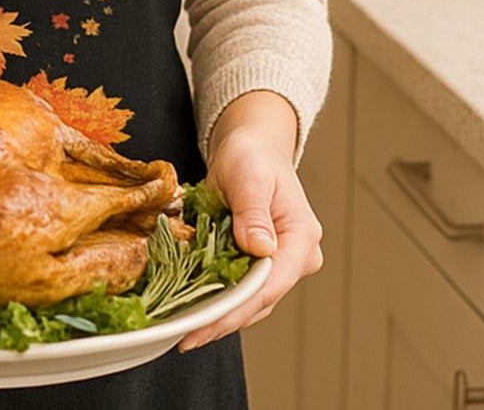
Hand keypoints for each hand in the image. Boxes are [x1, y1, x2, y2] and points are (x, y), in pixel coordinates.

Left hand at [176, 91, 322, 353]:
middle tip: (184, 336)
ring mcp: (277, 264)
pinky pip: (236, 287)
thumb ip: (253, 210)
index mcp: (301, 239)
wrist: (251, 146)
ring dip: (215, 314)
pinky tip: (188, 307)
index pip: (269, 286)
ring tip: (181, 328)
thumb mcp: (249, 175)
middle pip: (257, 300)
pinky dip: (213, 297)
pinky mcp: (257, 264)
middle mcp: (294, 258)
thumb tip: (259, 247)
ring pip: (246, 299)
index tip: (203, 325)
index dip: (235, 310)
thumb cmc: (253, 155)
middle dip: (221, 319)